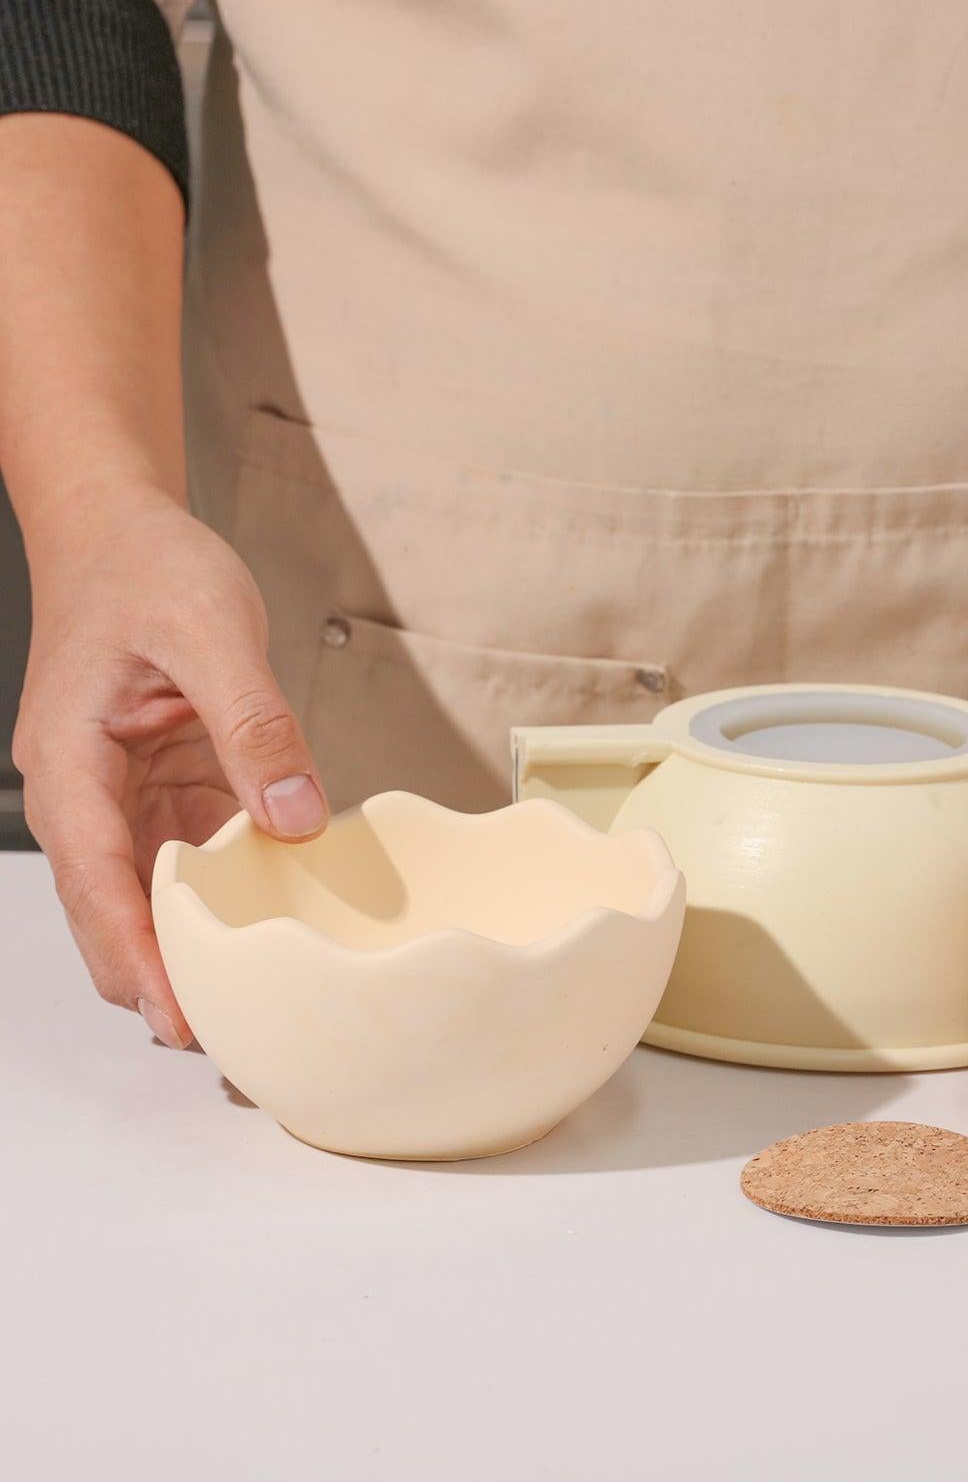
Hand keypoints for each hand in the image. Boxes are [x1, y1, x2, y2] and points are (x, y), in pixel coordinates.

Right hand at [13, 487, 326, 1047]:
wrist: (123, 528)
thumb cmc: (149, 568)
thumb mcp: (212, 633)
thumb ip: (255, 726)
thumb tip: (295, 821)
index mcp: (71, 763)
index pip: (96, 882)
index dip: (135, 956)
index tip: (179, 1019)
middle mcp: (88, 792)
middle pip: (114, 910)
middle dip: (161, 978)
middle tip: (231, 1041)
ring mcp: (124, 794)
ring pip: (154, 893)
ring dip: (195, 945)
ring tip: (256, 1002)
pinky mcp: (164, 783)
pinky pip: (193, 851)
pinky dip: (228, 889)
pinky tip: (276, 918)